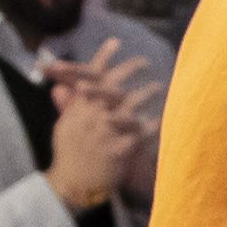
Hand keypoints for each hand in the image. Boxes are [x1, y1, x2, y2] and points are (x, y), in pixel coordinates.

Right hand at [43, 49, 155, 211]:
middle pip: (113, 84)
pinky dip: (154, 123)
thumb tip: (62, 85)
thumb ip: (68, 106)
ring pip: (131, 105)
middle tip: (145, 61)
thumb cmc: (69, 154)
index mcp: (78, 109)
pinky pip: (142, 132)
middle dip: (130, 69)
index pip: (90, 77)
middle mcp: (92, 116)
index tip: (116, 42)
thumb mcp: (64, 127)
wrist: (73, 184)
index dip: (103, 58)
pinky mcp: (119, 149)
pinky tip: (164, 117)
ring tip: (159, 86)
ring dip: (147, 92)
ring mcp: (106, 132)